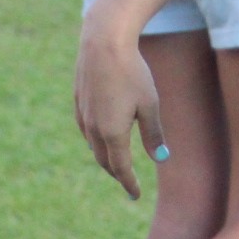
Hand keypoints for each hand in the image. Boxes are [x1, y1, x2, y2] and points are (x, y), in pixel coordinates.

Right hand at [74, 23, 167, 198]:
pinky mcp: (78, 100)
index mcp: (112, 133)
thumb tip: (160, 158)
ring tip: (115, 161)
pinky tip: (99, 136)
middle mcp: (94, 129)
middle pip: (104, 160)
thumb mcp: (150, 104)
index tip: (136, 195)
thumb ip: (153, 133)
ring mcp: (83, 115)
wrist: (103, 42)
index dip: (129, 183)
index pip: (121, 168)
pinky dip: (95, 139)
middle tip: (127, 182)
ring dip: (105, 157)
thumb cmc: (132, 72)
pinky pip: (86, 129)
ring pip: (93, 145)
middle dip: (116, 173)